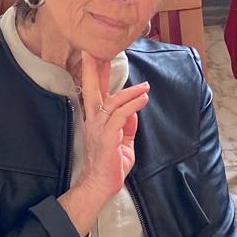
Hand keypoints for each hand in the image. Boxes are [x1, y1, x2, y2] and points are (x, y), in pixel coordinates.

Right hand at [68, 54, 148, 204]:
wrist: (99, 185)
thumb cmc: (110, 164)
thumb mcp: (122, 140)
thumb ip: (127, 125)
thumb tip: (135, 111)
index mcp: (94, 120)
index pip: (93, 92)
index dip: (95, 74)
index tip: (96, 55)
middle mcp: (93, 120)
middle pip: (91, 90)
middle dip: (93, 69)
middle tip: (94, 51)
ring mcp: (99, 128)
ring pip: (112, 101)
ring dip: (129, 91)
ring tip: (145, 86)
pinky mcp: (108, 136)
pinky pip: (121, 115)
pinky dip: (133, 105)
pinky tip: (143, 99)